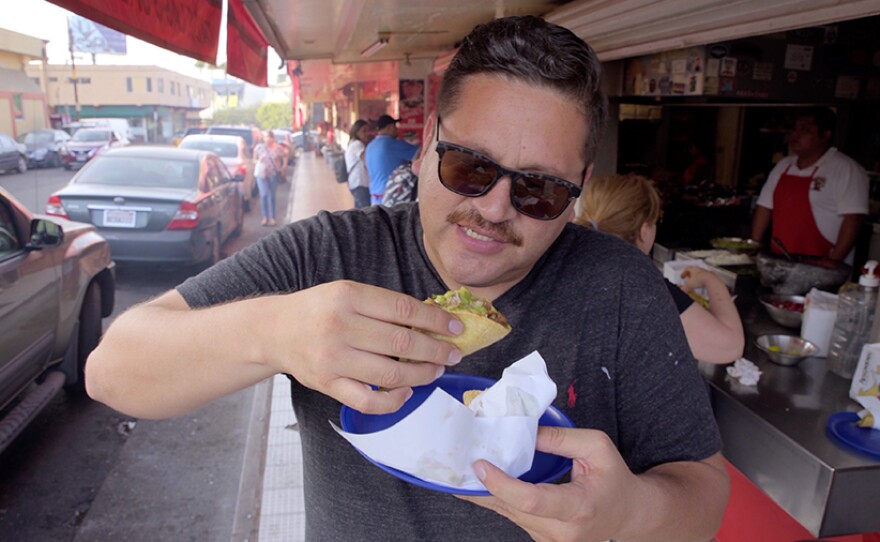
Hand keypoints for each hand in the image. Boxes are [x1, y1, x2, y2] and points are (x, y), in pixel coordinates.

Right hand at [262, 281, 463, 413]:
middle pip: (401, 342)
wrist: (275, 330)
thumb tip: (433, 320)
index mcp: (348, 296)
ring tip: (436, 370)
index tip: (456, 328)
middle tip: (453, 353)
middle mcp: (340, 326)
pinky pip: (368, 401)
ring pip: (390, 374)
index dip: (435, 320)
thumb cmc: (320, 310)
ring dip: (422, 374)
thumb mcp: (348, 293)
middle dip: (436, 350)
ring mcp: (333, 359)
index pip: (403, 309)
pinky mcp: (327, 384)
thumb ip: (384, 306)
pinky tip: (406, 391)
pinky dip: (393, 400)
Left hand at [458, 426, 641, 541]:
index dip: (502, 483)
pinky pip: (513, 515)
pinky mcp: (541, 537)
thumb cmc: (614, 479)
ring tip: (460, 469)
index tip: (480, 465)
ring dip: (483, 492)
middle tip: (456, 462)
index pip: (532, 500)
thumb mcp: (597, 447)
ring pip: (508, 513)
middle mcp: (562, 531)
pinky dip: (497, 496)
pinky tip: (481, 480)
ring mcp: (550, 539)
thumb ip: (561, 438)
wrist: (627, 514)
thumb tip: (523, 431)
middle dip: (481, 486)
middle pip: (512, 508)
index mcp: (579, 508)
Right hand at [680, 266, 718, 291]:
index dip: (683, 273)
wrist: (711, 281)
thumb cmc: (700, 280)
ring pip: (699, 273)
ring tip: (695, 282)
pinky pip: (705, 277)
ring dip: (696, 277)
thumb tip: (682, 291)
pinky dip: (702, 280)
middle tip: (688, 278)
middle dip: (690, 274)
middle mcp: (700, 269)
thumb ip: (685, 288)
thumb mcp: (690, 285)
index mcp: (693, 269)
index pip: (687, 269)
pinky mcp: (711, 276)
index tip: (682, 277)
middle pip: (694, 270)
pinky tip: (702, 284)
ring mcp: (706, 272)